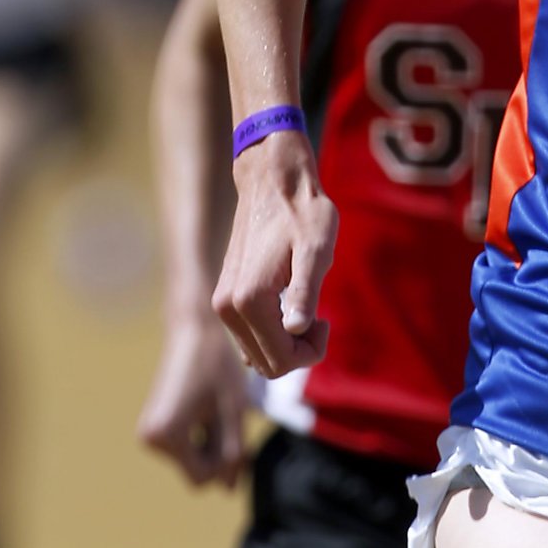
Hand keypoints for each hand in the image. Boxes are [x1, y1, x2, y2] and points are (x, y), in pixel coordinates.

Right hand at [138, 309, 247, 488]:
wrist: (193, 330)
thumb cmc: (218, 366)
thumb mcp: (234, 411)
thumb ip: (233, 454)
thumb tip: (229, 491)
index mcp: (167, 436)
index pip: (203, 478)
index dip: (226, 461)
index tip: (233, 426)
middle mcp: (150, 439)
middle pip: (197, 472)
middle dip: (218, 452)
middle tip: (226, 413)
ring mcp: (149, 434)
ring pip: (193, 462)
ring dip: (212, 443)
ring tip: (216, 406)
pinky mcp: (154, 428)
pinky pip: (186, 450)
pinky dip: (203, 437)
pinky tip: (208, 408)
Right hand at [212, 130, 336, 378]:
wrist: (273, 182)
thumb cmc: (302, 213)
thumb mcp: (315, 251)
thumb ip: (305, 292)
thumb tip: (297, 329)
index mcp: (249, 301)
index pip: (281, 362)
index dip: (311, 352)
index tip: (326, 321)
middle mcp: (227, 308)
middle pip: (267, 365)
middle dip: (299, 352)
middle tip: (320, 318)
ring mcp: (222, 304)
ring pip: (258, 355)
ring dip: (287, 343)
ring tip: (306, 307)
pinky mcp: (225, 298)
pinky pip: (251, 338)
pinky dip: (273, 333)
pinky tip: (289, 306)